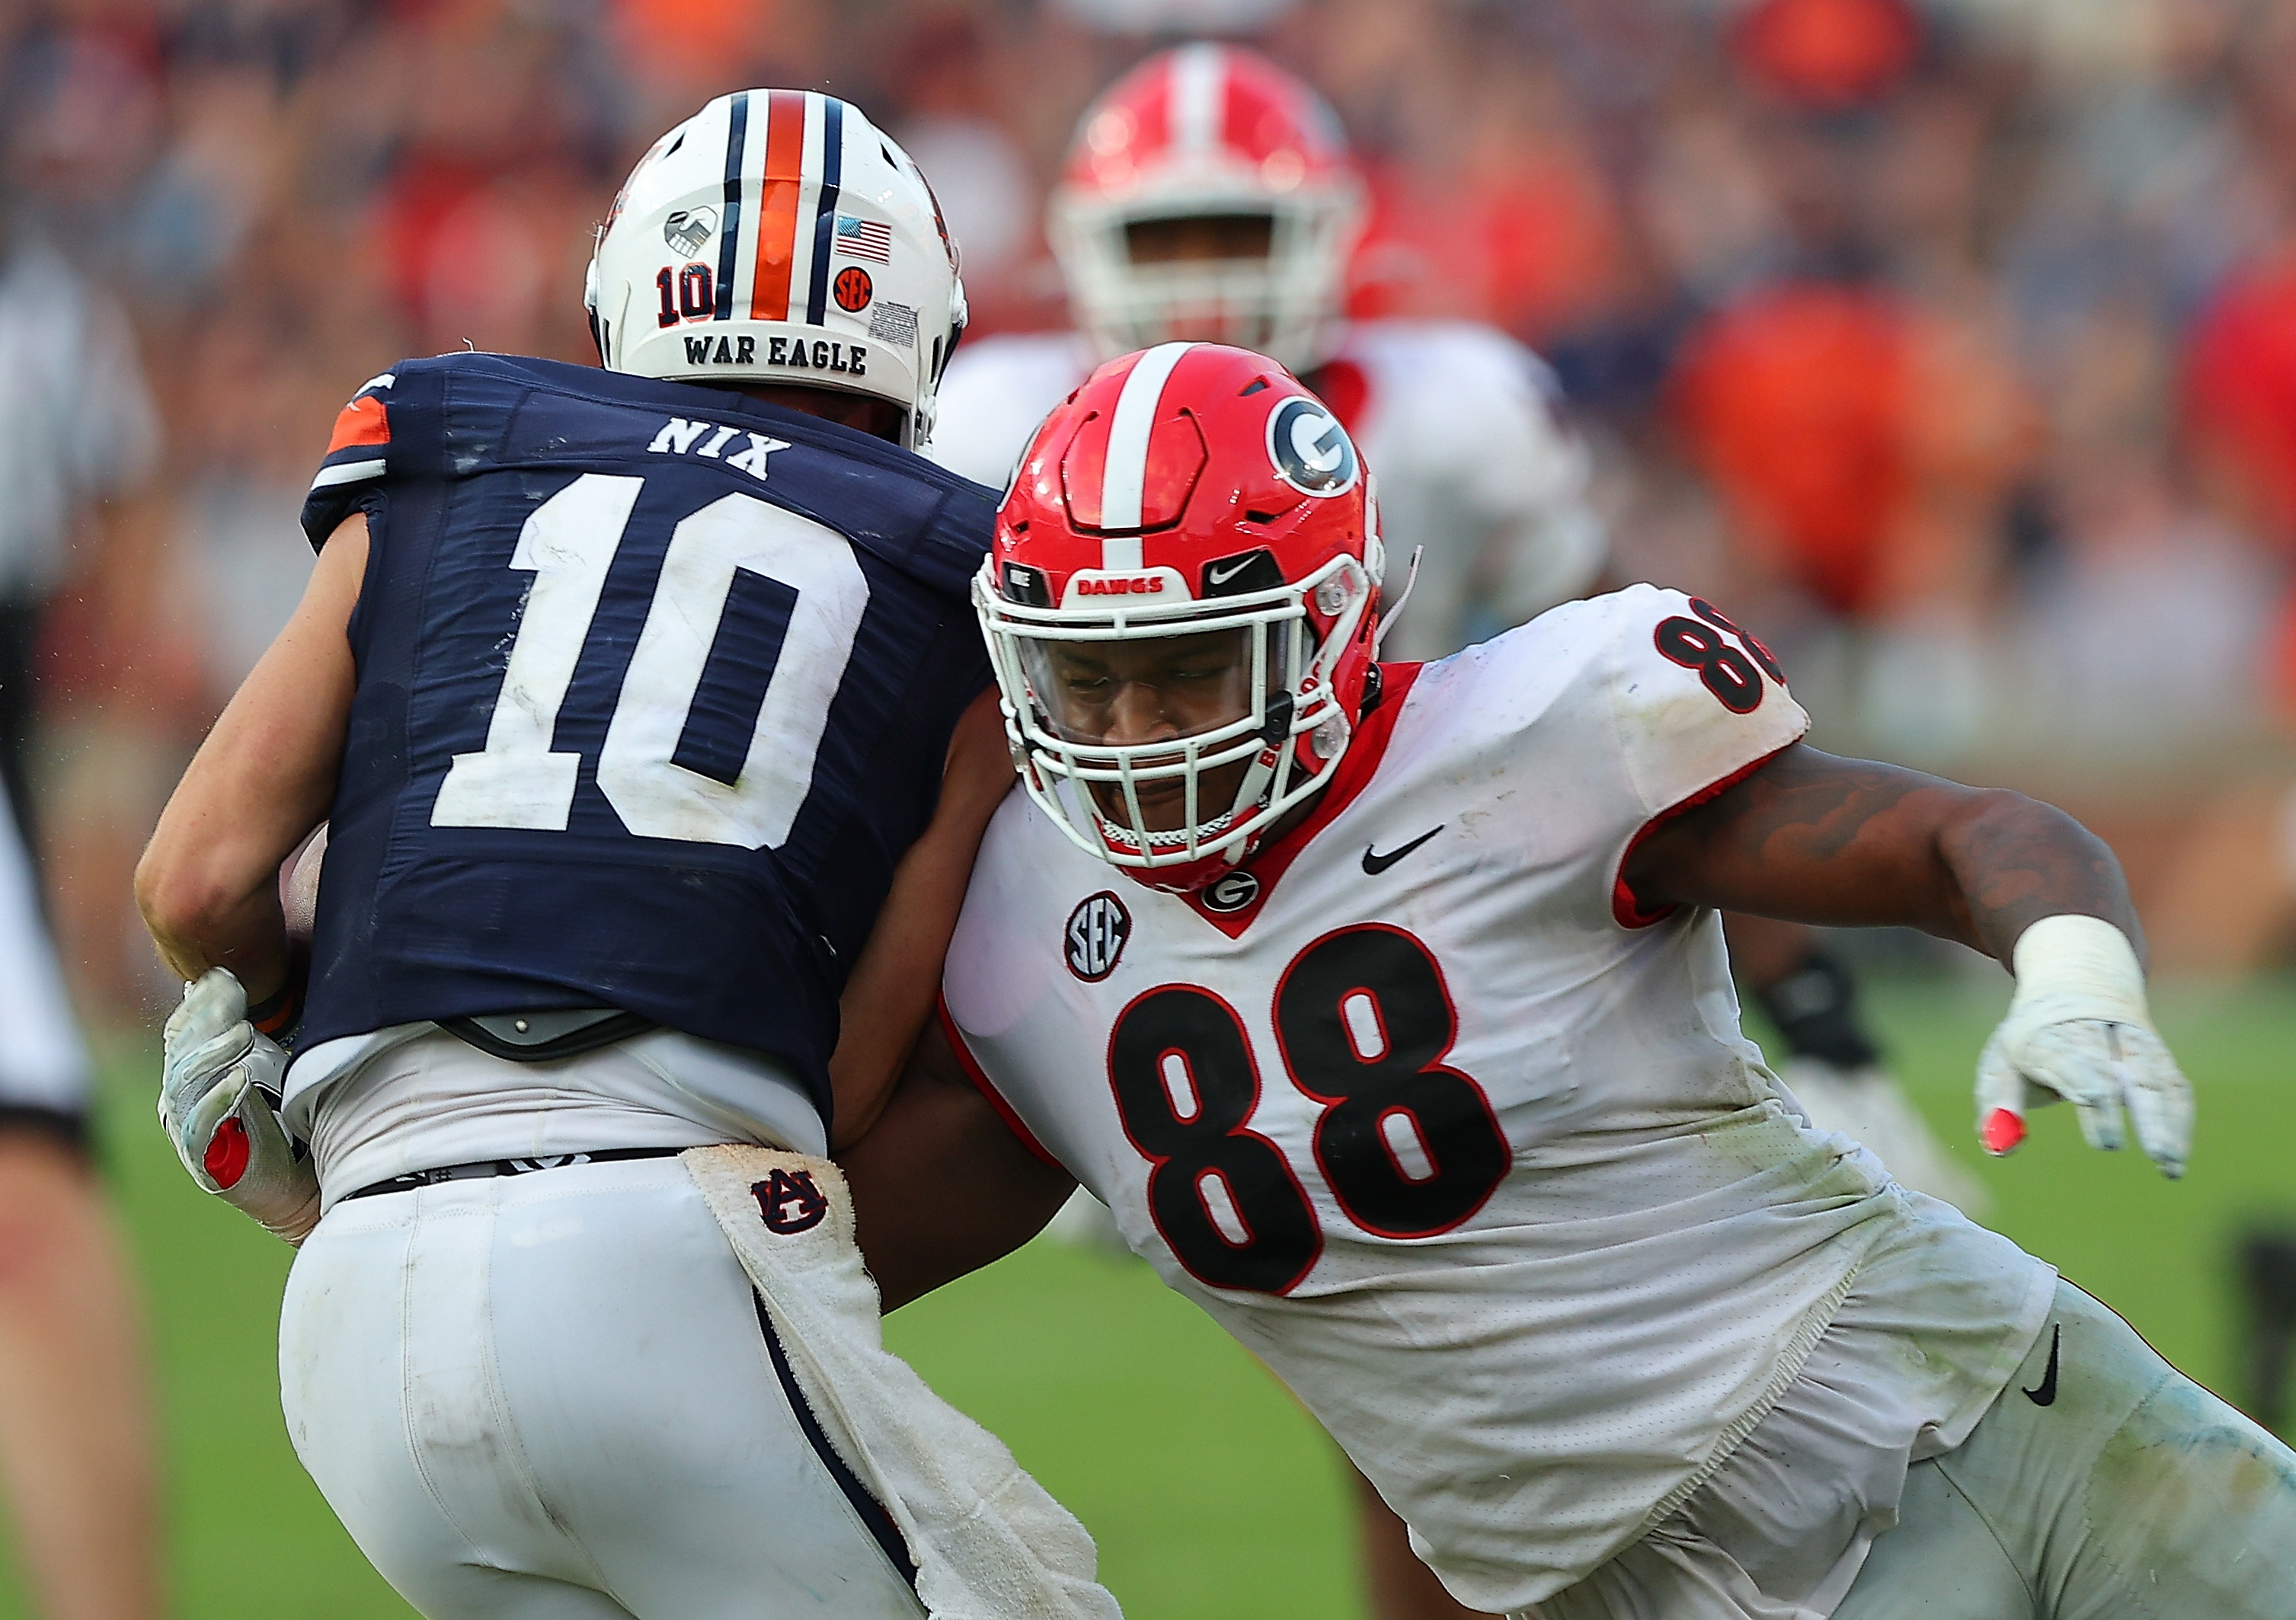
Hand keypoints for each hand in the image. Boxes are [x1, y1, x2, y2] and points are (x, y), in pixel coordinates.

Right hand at [160, 969, 319, 1241]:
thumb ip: (252, 1029)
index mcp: (190, 1074)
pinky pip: (201, 1126)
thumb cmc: (283, 1117)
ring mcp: (189, 1131)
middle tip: (235, 993)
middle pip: (181, 1050)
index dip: (199, 1002)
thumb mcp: (270, 1064)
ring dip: (215, 1052)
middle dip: (207, 1018)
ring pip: (186, 1082)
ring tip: (244, 1033)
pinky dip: (220, 1098)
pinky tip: (241, 1078)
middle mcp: (181, 1100)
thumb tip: (241, 980)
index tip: (225, 975)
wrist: (299, 1183)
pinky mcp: (206, 1162)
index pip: (181, 1029)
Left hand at [1973, 917, 2191, 1178]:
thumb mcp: (2002, 1063)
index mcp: (2053, 1034)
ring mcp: (2133, 1041)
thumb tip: (1999, 1151)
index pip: (2077, 1065)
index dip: (2094, 1096)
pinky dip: (2178, 1120)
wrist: (2075, 981)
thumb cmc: (2031, 1038)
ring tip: (2170, 1165)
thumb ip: (1999, 1106)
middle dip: (2142, 1113)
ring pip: (2156, 1079)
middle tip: (2149, 1152)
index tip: (2106, 1136)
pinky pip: (2173, 1084)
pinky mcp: (2157, 1052)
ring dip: (2167, 1122)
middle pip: (2124, 1072)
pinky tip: (2176, 1158)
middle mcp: (2098, 1034)